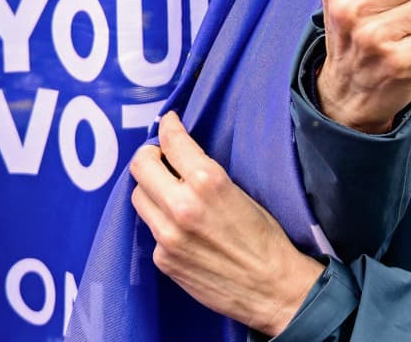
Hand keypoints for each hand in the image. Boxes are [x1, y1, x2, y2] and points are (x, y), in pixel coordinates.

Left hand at [130, 113, 324, 335]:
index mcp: (207, 182)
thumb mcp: (240, 192)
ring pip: (139, 198)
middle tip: (160, 158)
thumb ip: (205, 174)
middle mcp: (181, 206)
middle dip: (150, 157)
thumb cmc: (265, 238)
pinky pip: (151, 229)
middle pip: (141, 167)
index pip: (172, 142)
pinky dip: (161, 223)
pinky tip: (181, 229)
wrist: (271, 288)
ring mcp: (167, 235)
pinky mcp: (163, 259)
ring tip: (168, 192)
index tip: (168, 122)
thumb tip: (181, 158)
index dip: (168, 127)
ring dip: (151, 189)